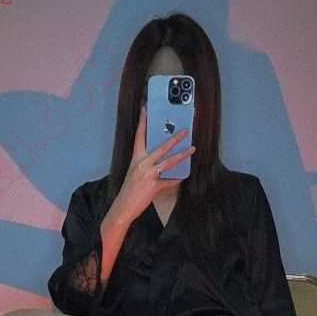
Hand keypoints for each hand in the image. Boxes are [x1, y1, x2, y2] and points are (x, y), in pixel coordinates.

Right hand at [110, 104, 195, 224]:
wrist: (124, 206)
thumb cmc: (130, 190)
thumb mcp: (135, 172)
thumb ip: (147, 164)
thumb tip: (160, 161)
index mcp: (136, 158)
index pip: (139, 136)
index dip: (143, 122)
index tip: (145, 109)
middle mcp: (142, 164)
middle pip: (161, 147)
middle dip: (175, 138)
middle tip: (185, 131)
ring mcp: (148, 174)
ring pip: (169, 161)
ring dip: (182, 155)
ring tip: (192, 149)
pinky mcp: (154, 186)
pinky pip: (169, 181)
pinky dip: (176, 179)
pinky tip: (182, 177)